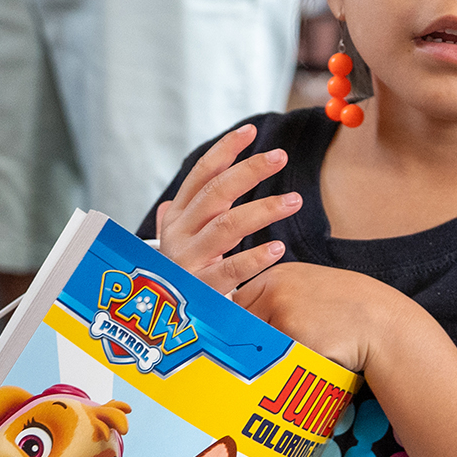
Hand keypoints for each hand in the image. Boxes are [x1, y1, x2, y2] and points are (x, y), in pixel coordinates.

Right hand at [151, 123, 300, 294]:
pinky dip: (255, 258)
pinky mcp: (201, 290)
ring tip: (294, 200)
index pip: (201, 175)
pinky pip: (231, 270)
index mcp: (176, 218)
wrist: (161, 326)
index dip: (225, 150)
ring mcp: (188, 262)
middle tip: (281, 156)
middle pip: (216, 193)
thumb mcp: (176, 247)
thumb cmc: (180, 279)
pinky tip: (278, 249)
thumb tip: (167, 203)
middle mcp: (179, 235)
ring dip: (263, 209)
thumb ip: (179, 225)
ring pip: (227, 226)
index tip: (251, 130)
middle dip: (249, 170)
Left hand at [231, 262, 408, 374]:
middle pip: (238, 325)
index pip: (236, 304)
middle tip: (250, 359)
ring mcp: (283, 313)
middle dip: (242, 344)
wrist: (381, 322)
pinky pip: (274, 360)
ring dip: (262, 358)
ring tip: (280, 364)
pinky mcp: (294, 338)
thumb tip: (244, 322)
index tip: (240, 342)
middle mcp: (275, 290)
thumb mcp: (309, 288)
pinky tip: (298, 366)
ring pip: (253, 345)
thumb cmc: (348, 309)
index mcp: (276, 276)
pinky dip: (281, 368)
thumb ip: (277, 297)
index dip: (236, 326)